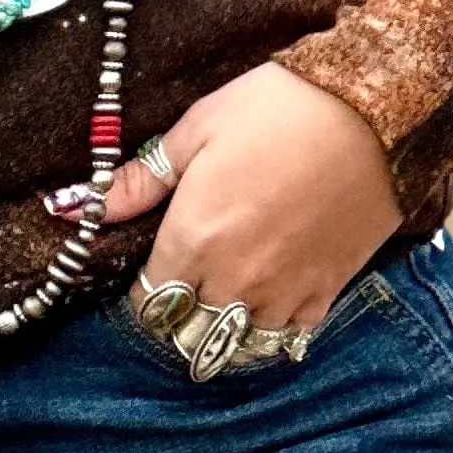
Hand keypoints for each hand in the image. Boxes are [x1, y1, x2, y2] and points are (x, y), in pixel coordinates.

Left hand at [90, 63, 403, 338]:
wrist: (374, 109)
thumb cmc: (278, 108)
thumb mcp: (198, 128)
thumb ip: (141, 179)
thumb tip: (78, 206)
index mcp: (193, 240)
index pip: (149, 305)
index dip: (145, 294)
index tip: (152, 274)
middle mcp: (234, 279)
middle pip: (189, 334)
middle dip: (180, 318)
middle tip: (185, 291)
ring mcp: (284, 291)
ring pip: (238, 343)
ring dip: (224, 329)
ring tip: (225, 302)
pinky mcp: (327, 291)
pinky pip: (290, 337)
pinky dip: (274, 327)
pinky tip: (270, 302)